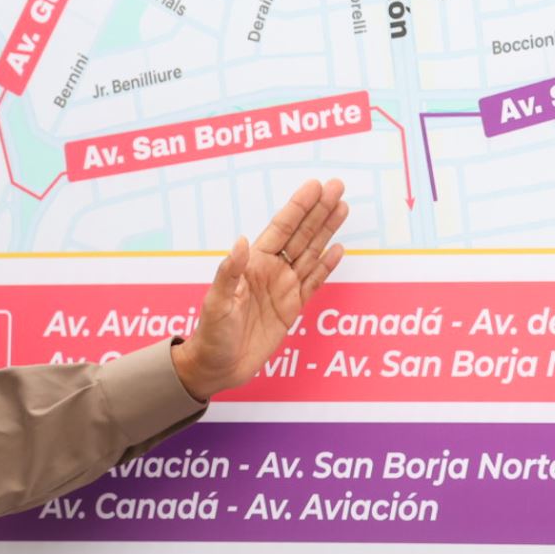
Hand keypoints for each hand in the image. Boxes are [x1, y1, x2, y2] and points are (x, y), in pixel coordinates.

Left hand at [172, 178, 347, 401]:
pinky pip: (314, 282)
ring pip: (311, 253)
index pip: (280, 229)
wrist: (217, 366)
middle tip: (338, 187)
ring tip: (343, 208)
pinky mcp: (292, 308)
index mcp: (252, 265)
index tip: (315, 186)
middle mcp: (270, 271)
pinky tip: (338, 248)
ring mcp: (283, 288)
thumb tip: (242, 241)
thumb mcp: (216, 303)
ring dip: (326, 231)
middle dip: (319, 210)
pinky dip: (326, 266)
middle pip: (301, 235)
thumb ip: (230, 272)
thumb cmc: (211, 334)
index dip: (298, 207)